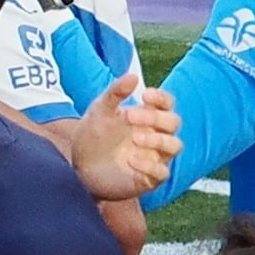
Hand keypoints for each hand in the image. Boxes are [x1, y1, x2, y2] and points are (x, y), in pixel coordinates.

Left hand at [54, 72, 179, 200]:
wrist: (79, 166)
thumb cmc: (94, 135)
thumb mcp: (99, 111)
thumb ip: (115, 93)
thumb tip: (133, 76)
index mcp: (147, 116)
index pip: (167, 103)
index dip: (162, 98)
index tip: (145, 95)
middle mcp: (156, 135)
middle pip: (173, 122)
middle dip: (156, 118)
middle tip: (130, 116)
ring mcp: (155, 156)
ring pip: (175, 146)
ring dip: (159, 141)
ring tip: (134, 138)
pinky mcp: (148, 178)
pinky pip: (162, 172)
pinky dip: (151, 166)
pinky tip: (132, 160)